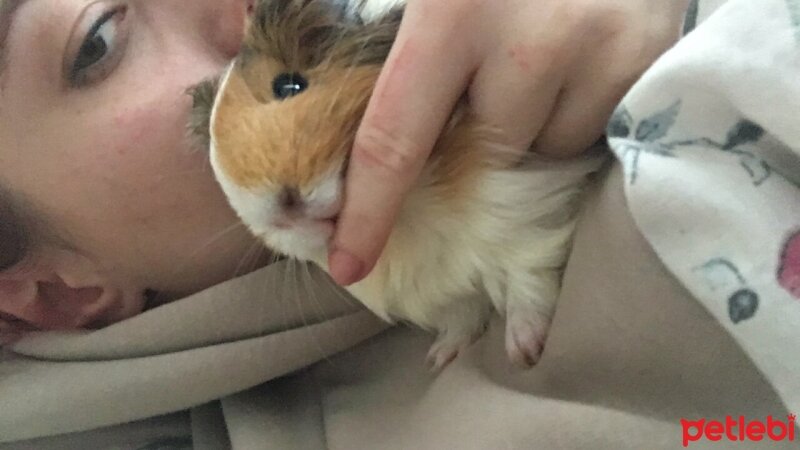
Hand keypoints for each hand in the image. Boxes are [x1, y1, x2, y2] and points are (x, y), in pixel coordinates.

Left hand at [329, 0, 689, 285]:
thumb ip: (366, 20)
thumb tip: (263, 39)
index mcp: (448, 13)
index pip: (394, 139)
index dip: (367, 211)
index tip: (347, 263)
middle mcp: (526, 41)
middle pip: (482, 152)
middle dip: (475, 137)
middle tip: (485, 79)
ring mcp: (596, 50)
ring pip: (542, 147)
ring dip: (531, 122)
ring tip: (541, 53)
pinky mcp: (647, 60)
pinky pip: (593, 129)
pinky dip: (578, 110)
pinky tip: (578, 53)